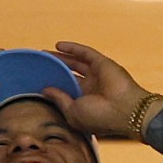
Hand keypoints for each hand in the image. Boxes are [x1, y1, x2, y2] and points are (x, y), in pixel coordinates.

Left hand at [43, 41, 162, 138]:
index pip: (67, 91)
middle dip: (56, 69)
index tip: (38, 81)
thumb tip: (45, 90)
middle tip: (40, 64)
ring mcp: (98, 75)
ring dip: (61, 57)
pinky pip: (85, 53)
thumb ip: (59, 99)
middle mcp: (91, 88)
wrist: (125, 111)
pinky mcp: (102, 64)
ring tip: (45, 53)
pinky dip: (72, 48)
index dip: (54, 86)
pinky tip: (58, 45)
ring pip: (76, 62)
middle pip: (70, 75)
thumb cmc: (99, 117)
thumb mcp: (73, 111)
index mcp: (85, 103)